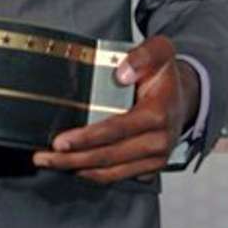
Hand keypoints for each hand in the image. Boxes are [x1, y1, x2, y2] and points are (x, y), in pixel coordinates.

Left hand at [31, 36, 196, 183]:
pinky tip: (72, 167)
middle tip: (43, 156)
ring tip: (49, 163)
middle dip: (72, 159)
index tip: (60, 141)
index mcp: (156, 115)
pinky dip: (93, 174)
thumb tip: (121, 72)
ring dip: (77, 170)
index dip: (86, 138)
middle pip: (108, 156)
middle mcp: (157, 142)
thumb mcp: (160, 51)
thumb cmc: (165, 75)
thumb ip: (143, 55)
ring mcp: (154, 159)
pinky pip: (118, 176)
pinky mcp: (148, 168)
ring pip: (111, 172)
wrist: (184, 98)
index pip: (116, 130)